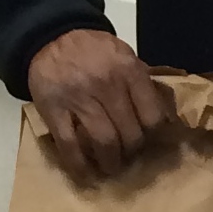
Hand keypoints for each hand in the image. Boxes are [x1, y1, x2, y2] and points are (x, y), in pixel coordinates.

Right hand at [25, 29, 171, 182]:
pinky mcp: (54, 110)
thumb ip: (140, 83)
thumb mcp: (124, 55)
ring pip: (104, 141)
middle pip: (130, 133)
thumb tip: (160, 117)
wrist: (52, 37)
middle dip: (132, 152)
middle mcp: (107, 85)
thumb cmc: (94, 50)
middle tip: (129, 156)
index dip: (153, 135)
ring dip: (110, 162)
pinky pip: (69, 145)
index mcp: (129, 70)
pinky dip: (78, 165)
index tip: (149, 141)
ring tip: (111, 167)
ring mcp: (79, 98)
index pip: (151, 116)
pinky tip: (84, 174)